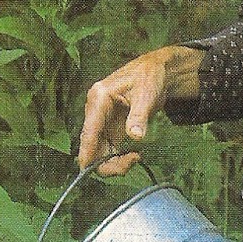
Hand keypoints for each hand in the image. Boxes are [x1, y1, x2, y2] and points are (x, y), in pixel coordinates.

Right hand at [78, 46, 204, 174]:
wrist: (156, 72)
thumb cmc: (149, 77)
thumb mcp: (146, 95)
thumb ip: (139, 116)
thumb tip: (135, 136)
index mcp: (98, 98)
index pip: (89, 130)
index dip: (86, 151)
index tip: (86, 169)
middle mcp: (95, 112)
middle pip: (91, 146)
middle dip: (107, 161)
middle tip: (132, 162)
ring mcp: (102, 121)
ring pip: (98, 152)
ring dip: (113, 162)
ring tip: (136, 158)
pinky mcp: (110, 129)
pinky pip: (108, 151)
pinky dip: (118, 159)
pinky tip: (134, 155)